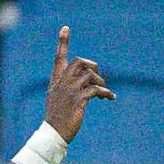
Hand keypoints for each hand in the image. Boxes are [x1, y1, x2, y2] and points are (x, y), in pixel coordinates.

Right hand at [43, 26, 114, 141]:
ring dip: (101, 82)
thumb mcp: (59, 99)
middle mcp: (62, 83)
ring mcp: (69, 91)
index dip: (62, 43)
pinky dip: (105, 92)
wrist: (53, 134)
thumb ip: (69, 87)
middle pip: (79, 62)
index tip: (65, 28)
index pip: (59, 58)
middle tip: (98, 78)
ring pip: (89, 75)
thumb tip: (89, 80)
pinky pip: (96, 89)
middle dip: (92, 66)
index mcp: (56, 81)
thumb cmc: (57, 118)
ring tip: (104, 94)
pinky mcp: (78, 100)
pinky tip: (110, 97)